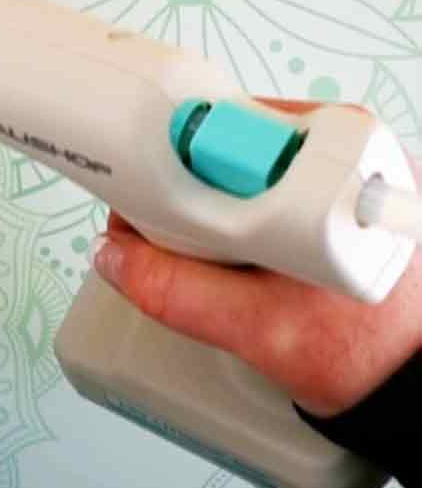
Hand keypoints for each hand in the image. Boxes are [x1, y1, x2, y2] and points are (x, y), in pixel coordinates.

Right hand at [91, 99, 421, 417]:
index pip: (227, 132)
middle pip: (228, 154)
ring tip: (227, 273)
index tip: (149, 214)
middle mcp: (350, 151)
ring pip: (242, 178)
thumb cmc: (374, 355)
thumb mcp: (261, 328)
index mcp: (344, 152)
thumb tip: (114, 254)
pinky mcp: (341, 199)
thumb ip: (177, 291)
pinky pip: (264, 196)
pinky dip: (240, 229)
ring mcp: (347, 174)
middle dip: (189, 204)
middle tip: (190, 257)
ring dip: (213, 222)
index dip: (173, 172)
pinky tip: (248, 269)